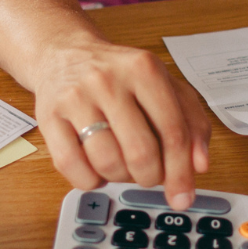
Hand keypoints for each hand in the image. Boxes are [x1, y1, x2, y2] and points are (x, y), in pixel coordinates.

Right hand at [28, 39, 212, 207]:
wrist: (64, 52)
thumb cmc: (119, 76)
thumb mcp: (163, 86)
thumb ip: (191, 122)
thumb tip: (199, 165)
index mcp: (144, 69)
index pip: (172, 131)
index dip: (181, 171)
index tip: (183, 196)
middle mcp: (108, 80)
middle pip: (141, 152)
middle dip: (150, 177)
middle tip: (149, 175)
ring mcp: (75, 97)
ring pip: (107, 163)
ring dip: (120, 177)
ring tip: (121, 164)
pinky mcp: (48, 116)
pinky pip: (72, 167)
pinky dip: (90, 179)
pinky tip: (96, 167)